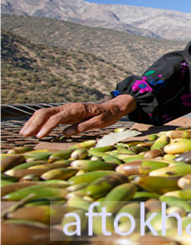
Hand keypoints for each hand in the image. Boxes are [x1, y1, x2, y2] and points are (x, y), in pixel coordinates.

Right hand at [19, 95, 136, 138]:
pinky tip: (32, 129)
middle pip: (46, 113)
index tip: (39, 136)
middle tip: (25, 135)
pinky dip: (38, 122)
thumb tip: (66, 133)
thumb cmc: (107, 116)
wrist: (112, 108)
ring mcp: (65, 110)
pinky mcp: (64, 114)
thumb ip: (83, 126)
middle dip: (34, 123)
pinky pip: (48, 116)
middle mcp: (68, 108)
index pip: (57, 118)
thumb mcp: (99, 122)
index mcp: (77, 109)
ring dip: (33, 122)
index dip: (47, 127)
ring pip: (44, 113)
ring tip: (24, 133)